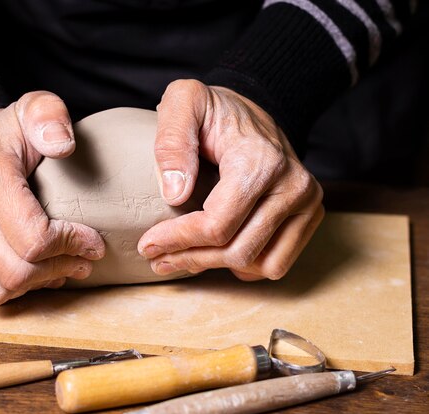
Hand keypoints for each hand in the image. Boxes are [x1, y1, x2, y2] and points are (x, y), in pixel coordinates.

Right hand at [0, 92, 104, 307]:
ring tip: (54, 267)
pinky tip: (23, 270)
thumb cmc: (9, 135)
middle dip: (57, 271)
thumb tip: (62, 146)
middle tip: (80, 261)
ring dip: (32, 287)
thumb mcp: (37, 110)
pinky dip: (2, 291)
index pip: (34, 240)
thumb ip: (51, 118)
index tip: (92, 243)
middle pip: (15, 274)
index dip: (72, 248)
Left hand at [138, 80, 323, 280]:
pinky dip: (245, 265)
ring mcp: (306, 202)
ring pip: (258, 264)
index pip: (218, 224)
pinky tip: (216, 251)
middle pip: (237, 251)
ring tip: (184, 255)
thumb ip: (172, 141)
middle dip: (192, 258)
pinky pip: (277, 263)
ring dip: (216, 266)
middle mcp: (293, 185)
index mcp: (260, 160)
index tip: (148, 245)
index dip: (179, 241)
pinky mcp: (310, 215)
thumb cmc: (214, 109)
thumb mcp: (183, 102)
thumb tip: (175, 194)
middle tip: (158, 257)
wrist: (252, 109)